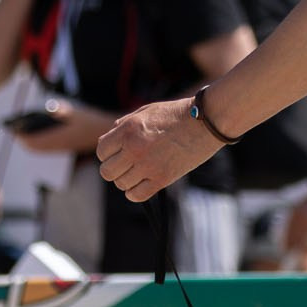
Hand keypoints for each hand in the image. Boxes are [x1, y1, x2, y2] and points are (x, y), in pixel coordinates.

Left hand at [16, 101, 113, 154]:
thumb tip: (46, 107)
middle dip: (24, 139)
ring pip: (41, 147)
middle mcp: (60, 145)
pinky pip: (48, 146)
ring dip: (31, 141)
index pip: (34, 142)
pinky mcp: (66, 146)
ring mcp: (63, 147)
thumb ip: (60, 110)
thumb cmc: (90, 120)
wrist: (109, 135)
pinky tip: (36, 132)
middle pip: (35, 146)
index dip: (21, 136)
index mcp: (60, 138)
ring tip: (21, 131)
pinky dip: (39, 141)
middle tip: (13, 130)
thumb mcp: (75, 112)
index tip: (12, 129)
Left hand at [95, 97, 221, 202]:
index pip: (101, 151)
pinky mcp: (162, 179)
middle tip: (126, 164)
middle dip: (114, 168)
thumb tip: (108, 140)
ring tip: (138, 171)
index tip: (117, 153)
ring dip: (126, 180)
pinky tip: (142, 183)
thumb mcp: (145, 111)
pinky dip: (135, 192)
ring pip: (121, 184)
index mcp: (128, 130)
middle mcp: (134, 148)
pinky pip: (136, 195)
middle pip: (107, 171)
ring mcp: (148, 166)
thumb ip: (124, 125)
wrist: (205, 122)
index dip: (107, 153)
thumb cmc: (176, 114)